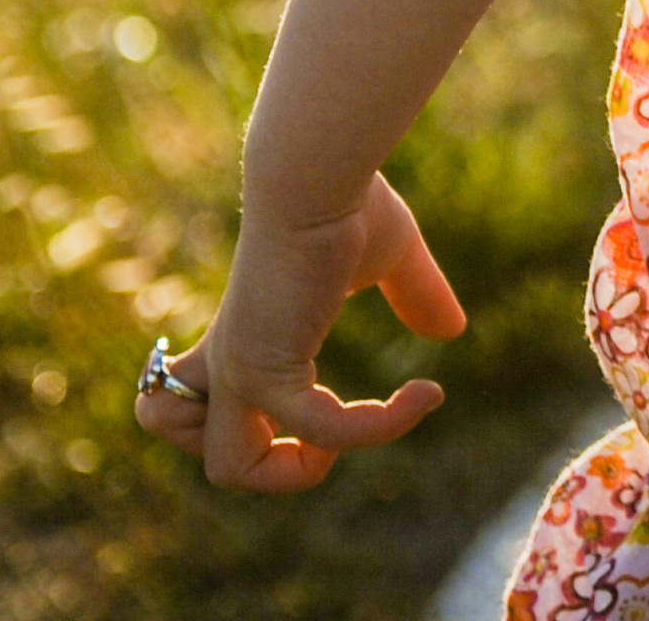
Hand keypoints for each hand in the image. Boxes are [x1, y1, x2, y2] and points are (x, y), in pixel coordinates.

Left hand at [131, 171, 464, 491]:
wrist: (318, 176)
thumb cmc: (347, 201)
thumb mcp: (390, 256)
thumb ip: (415, 294)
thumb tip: (451, 331)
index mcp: (242, 337)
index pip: (196, 408)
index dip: (252, 424)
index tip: (327, 394)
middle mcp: (230, 362)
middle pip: (212, 457)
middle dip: (276, 469)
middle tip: (332, 435)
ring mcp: (242, 371)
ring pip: (228, 470)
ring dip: (296, 472)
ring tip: (346, 436)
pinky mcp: (267, 371)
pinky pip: (325, 431)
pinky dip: (382, 426)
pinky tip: (424, 394)